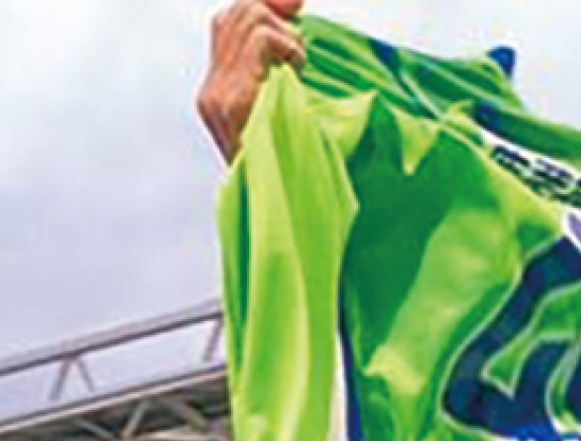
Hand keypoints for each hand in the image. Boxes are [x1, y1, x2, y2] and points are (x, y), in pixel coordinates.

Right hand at [198, 0, 305, 161]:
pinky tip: (297, 72)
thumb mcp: (283, 110)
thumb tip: (294, 6)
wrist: (282, 213)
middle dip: (276, 12)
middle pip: (237, 11)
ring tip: (299, 68)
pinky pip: (260, 40)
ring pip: (248, 18)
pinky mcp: (231, 101)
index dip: (265, 5)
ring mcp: (217, 96)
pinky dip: (287, 47)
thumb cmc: (290, 170)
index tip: (296, 6)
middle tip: (302, 45)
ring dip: (286, 36)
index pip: (229, 19)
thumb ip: (279, 65)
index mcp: (217, 91)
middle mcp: (211, 91)